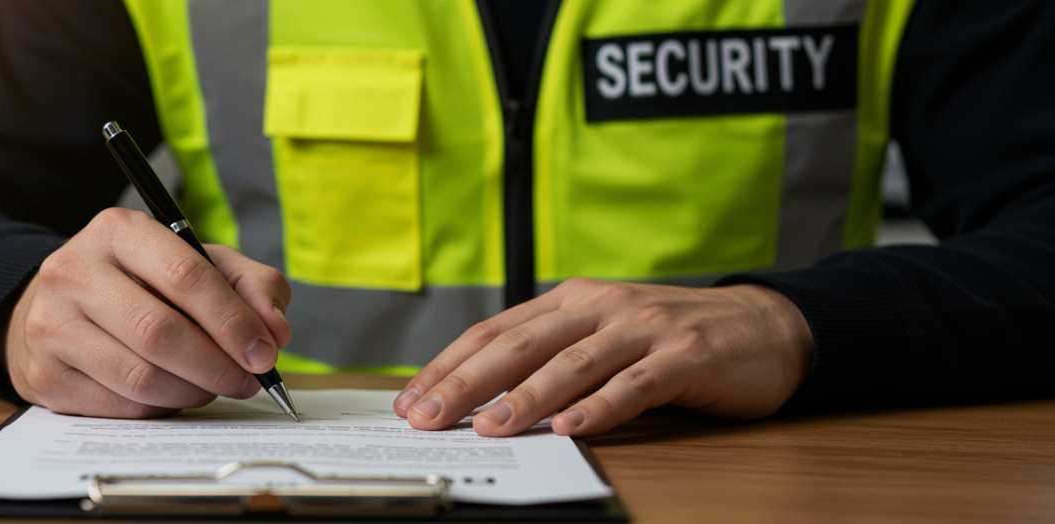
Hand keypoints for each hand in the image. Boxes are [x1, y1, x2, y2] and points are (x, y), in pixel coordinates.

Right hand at [0, 208, 290, 417]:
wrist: (60, 306)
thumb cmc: (144, 284)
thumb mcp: (201, 264)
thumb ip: (251, 286)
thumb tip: (276, 332)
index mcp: (118, 232)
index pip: (185, 275)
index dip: (232, 321)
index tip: (265, 353)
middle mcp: (74, 271)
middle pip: (160, 332)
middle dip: (217, 365)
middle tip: (247, 381)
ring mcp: (50, 325)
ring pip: (140, 377)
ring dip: (192, 392)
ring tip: (212, 386)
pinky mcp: (44, 375)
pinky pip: (119, 407)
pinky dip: (160, 408)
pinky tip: (171, 393)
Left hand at [392, 279, 812, 436]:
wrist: (763, 327)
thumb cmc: (669, 340)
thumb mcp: (602, 337)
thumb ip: (552, 358)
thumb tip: (480, 399)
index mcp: (571, 301)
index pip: (495, 333)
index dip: (449, 366)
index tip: (411, 401)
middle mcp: (600, 306)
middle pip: (520, 345)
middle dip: (467, 383)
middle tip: (428, 417)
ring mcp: (643, 328)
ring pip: (573, 363)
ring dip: (527, 397)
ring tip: (490, 428)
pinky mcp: (685, 356)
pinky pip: (635, 384)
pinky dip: (601, 406)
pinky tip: (572, 429)